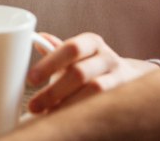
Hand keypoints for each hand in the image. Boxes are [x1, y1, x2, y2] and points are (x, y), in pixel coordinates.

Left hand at [25, 32, 159, 113]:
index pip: (71, 48)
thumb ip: (57, 50)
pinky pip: (103, 106)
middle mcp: (107, 58)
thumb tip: (37, 39)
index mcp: (92, 43)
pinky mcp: (124, 96)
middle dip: (53, 91)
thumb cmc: (92, 66)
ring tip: (49, 116)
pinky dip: (84, 113)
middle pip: (80, 73)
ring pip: (94, 91)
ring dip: (68, 105)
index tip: (31, 79)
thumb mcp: (78, 55)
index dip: (50, 63)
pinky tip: (69, 121)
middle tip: (33, 106)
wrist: (128, 77)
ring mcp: (118, 78)